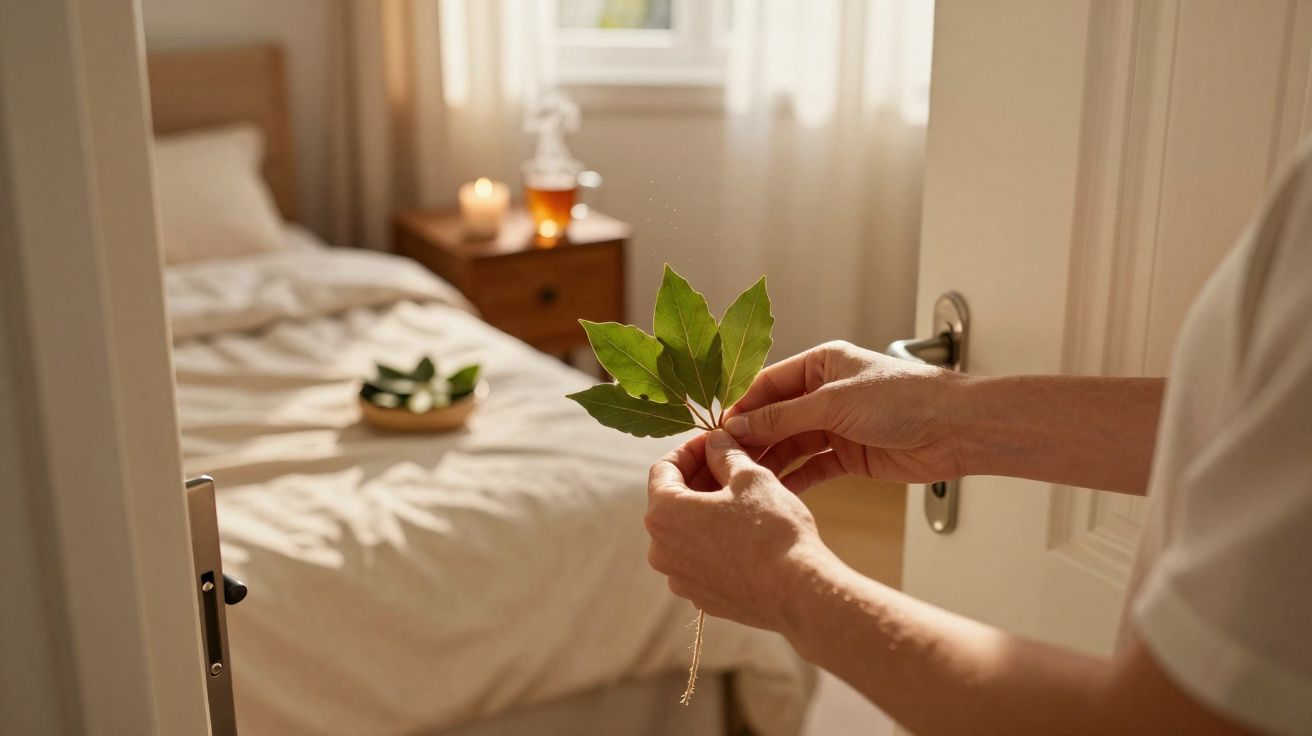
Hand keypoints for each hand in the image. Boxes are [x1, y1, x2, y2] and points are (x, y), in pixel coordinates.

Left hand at [645, 430, 838, 634]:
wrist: (798, 592)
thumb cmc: (772, 530)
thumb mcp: (750, 477)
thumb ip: (724, 454)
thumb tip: (715, 441)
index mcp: (663, 514)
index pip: (663, 470)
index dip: (690, 450)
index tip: (713, 441)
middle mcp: (661, 550)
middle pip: (672, 502)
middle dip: (699, 479)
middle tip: (729, 463)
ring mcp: (680, 579)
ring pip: (687, 533)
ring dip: (707, 511)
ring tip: (740, 497)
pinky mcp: (702, 598)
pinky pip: (701, 560)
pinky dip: (715, 541)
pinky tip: (745, 532)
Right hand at [724, 340, 965, 489]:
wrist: (957, 429)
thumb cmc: (903, 399)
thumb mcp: (834, 403)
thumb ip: (783, 417)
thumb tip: (736, 427)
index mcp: (821, 364)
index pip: (767, 385)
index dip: (741, 409)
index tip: (714, 433)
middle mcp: (825, 392)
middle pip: (775, 417)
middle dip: (751, 439)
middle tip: (721, 463)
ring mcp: (837, 425)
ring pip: (791, 444)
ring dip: (769, 462)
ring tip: (742, 482)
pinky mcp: (850, 455)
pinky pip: (813, 467)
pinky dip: (795, 478)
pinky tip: (774, 491)